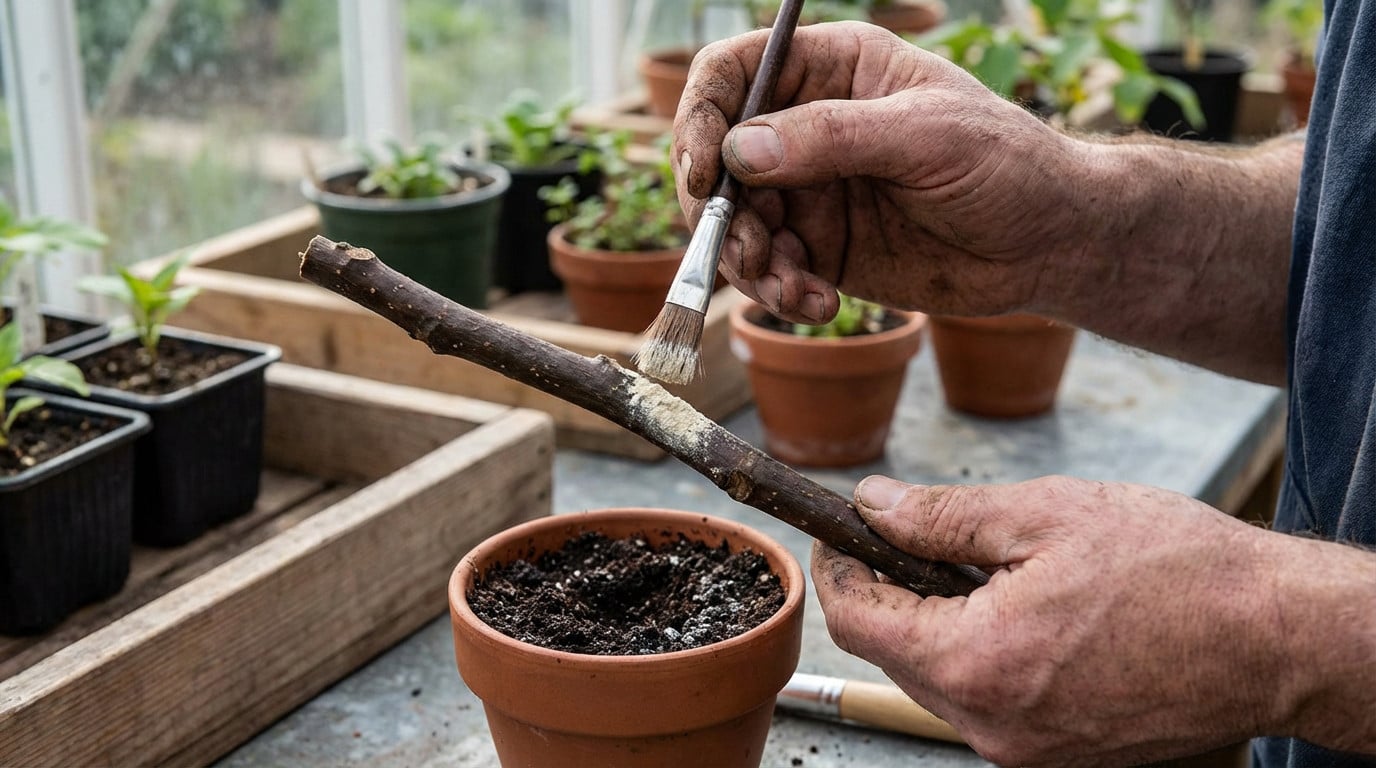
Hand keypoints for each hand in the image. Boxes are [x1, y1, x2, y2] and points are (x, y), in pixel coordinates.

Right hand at [672, 22, 1090, 323]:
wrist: (1052, 244)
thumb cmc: (1008, 164)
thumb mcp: (926, 136)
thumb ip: (833, 137)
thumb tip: (740, 151)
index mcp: (832, 70)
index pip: (733, 73)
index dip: (702, 116)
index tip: (704, 172)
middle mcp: (809, 127)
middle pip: (718, 158)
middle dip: (720, 211)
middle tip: (748, 252)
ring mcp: (810, 190)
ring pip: (736, 223)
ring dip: (748, 263)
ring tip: (792, 288)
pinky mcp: (821, 248)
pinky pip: (771, 270)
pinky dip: (780, 293)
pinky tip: (818, 305)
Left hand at [812, 475, 1305, 766]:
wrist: (1278, 637)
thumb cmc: (1177, 569)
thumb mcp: (1046, 514)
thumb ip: (941, 516)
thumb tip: (873, 505)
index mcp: (978, 662)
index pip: (858, 622)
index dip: (838, 569)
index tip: (841, 532)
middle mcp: (992, 724)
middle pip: (892, 654)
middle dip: (886, 592)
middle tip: (906, 536)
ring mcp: (1026, 749)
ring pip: (936, 680)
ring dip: (932, 622)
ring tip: (974, 567)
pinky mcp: (1057, 754)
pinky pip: (985, 701)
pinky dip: (979, 652)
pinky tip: (1018, 609)